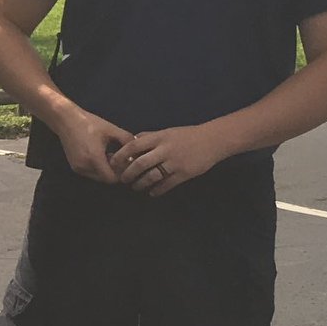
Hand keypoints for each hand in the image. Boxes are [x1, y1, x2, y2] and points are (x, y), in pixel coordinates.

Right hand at [51, 105, 134, 183]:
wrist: (66, 120)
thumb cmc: (89, 123)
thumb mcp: (111, 129)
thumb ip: (127, 140)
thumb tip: (138, 152)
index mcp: (94, 158)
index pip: (112, 178)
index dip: (121, 174)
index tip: (126, 163)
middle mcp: (84, 167)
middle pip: (105, 179)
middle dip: (115, 172)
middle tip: (121, 159)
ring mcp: (78, 168)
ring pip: (98, 177)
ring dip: (106, 170)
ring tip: (111, 156)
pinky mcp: (74, 166)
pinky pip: (90, 173)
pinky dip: (98, 168)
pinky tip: (101, 155)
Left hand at [110, 123, 226, 195]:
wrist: (212, 141)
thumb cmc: (187, 135)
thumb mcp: (167, 132)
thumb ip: (149, 137)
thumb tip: (131, 142)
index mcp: (159, 138)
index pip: (134, 146)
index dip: (122, 155)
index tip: (114, 163)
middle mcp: (165, 150)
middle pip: (140, 164)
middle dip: (128, 173)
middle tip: (123, 179)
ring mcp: (175, 162)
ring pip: (152, 176)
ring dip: (141, 184)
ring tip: (136, 187)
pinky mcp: (184, 174)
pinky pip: (167, 185)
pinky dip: (157, 190)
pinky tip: (152, 192)